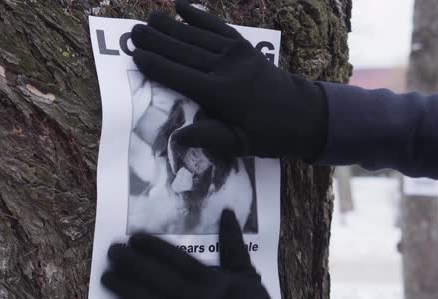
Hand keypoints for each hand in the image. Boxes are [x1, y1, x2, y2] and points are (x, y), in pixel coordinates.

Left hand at [102, 210, 305, 298]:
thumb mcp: (247, 274)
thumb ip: (234, 245)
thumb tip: (228, 213)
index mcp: (211, 281)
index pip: (176, 260)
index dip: (153, 248)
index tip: (134, 238)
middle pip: (157, 278)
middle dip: (131, 264)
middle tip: (112, 252)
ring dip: (126, 289)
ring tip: (106, 277)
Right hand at [130, 0, 327, 159]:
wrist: (304, 114)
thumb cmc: (268, 134)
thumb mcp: (240, 145)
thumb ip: (209, 138)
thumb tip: (178, 137)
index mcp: (220, 94)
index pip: (179, 76)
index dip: (156, 65)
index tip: (135, 55)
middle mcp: (224, 68)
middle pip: (183, 51)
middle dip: (157, 41)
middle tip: (133, 32)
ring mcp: (236, 53)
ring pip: (196, 36)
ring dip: (171, 26)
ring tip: (150, 18)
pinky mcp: (244, 46)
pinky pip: (217, 27)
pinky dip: (199, 15)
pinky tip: (181, 6)